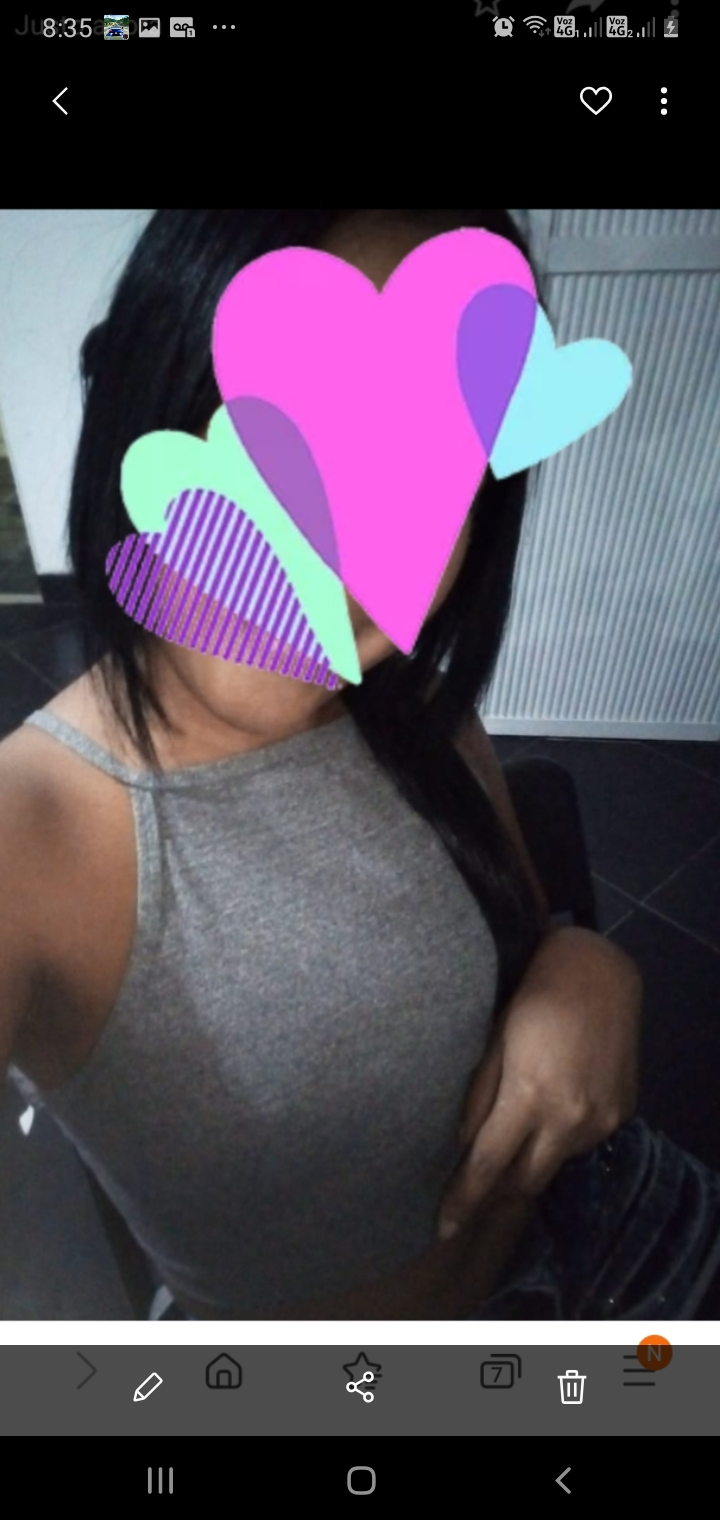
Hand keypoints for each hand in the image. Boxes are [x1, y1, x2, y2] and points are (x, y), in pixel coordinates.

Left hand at [437, 930, 641, 1239]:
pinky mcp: (622, 1112)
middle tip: (472, 1195)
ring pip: (556, 1162)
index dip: (463, 1201)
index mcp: (530, 1096)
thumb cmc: (534, 996)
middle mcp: (570, 1117)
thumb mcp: (494, 1042)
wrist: (599, 971)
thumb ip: (478, 1099)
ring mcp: (602, 1119)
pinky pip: (582, 1142)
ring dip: (531, 1159)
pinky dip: (560, 1138)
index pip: (488, 1167)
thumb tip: (460, 1148)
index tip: (442, 1228)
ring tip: (514, 1138)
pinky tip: (552, 1110)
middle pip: (526, 1181)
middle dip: (498, 1193)